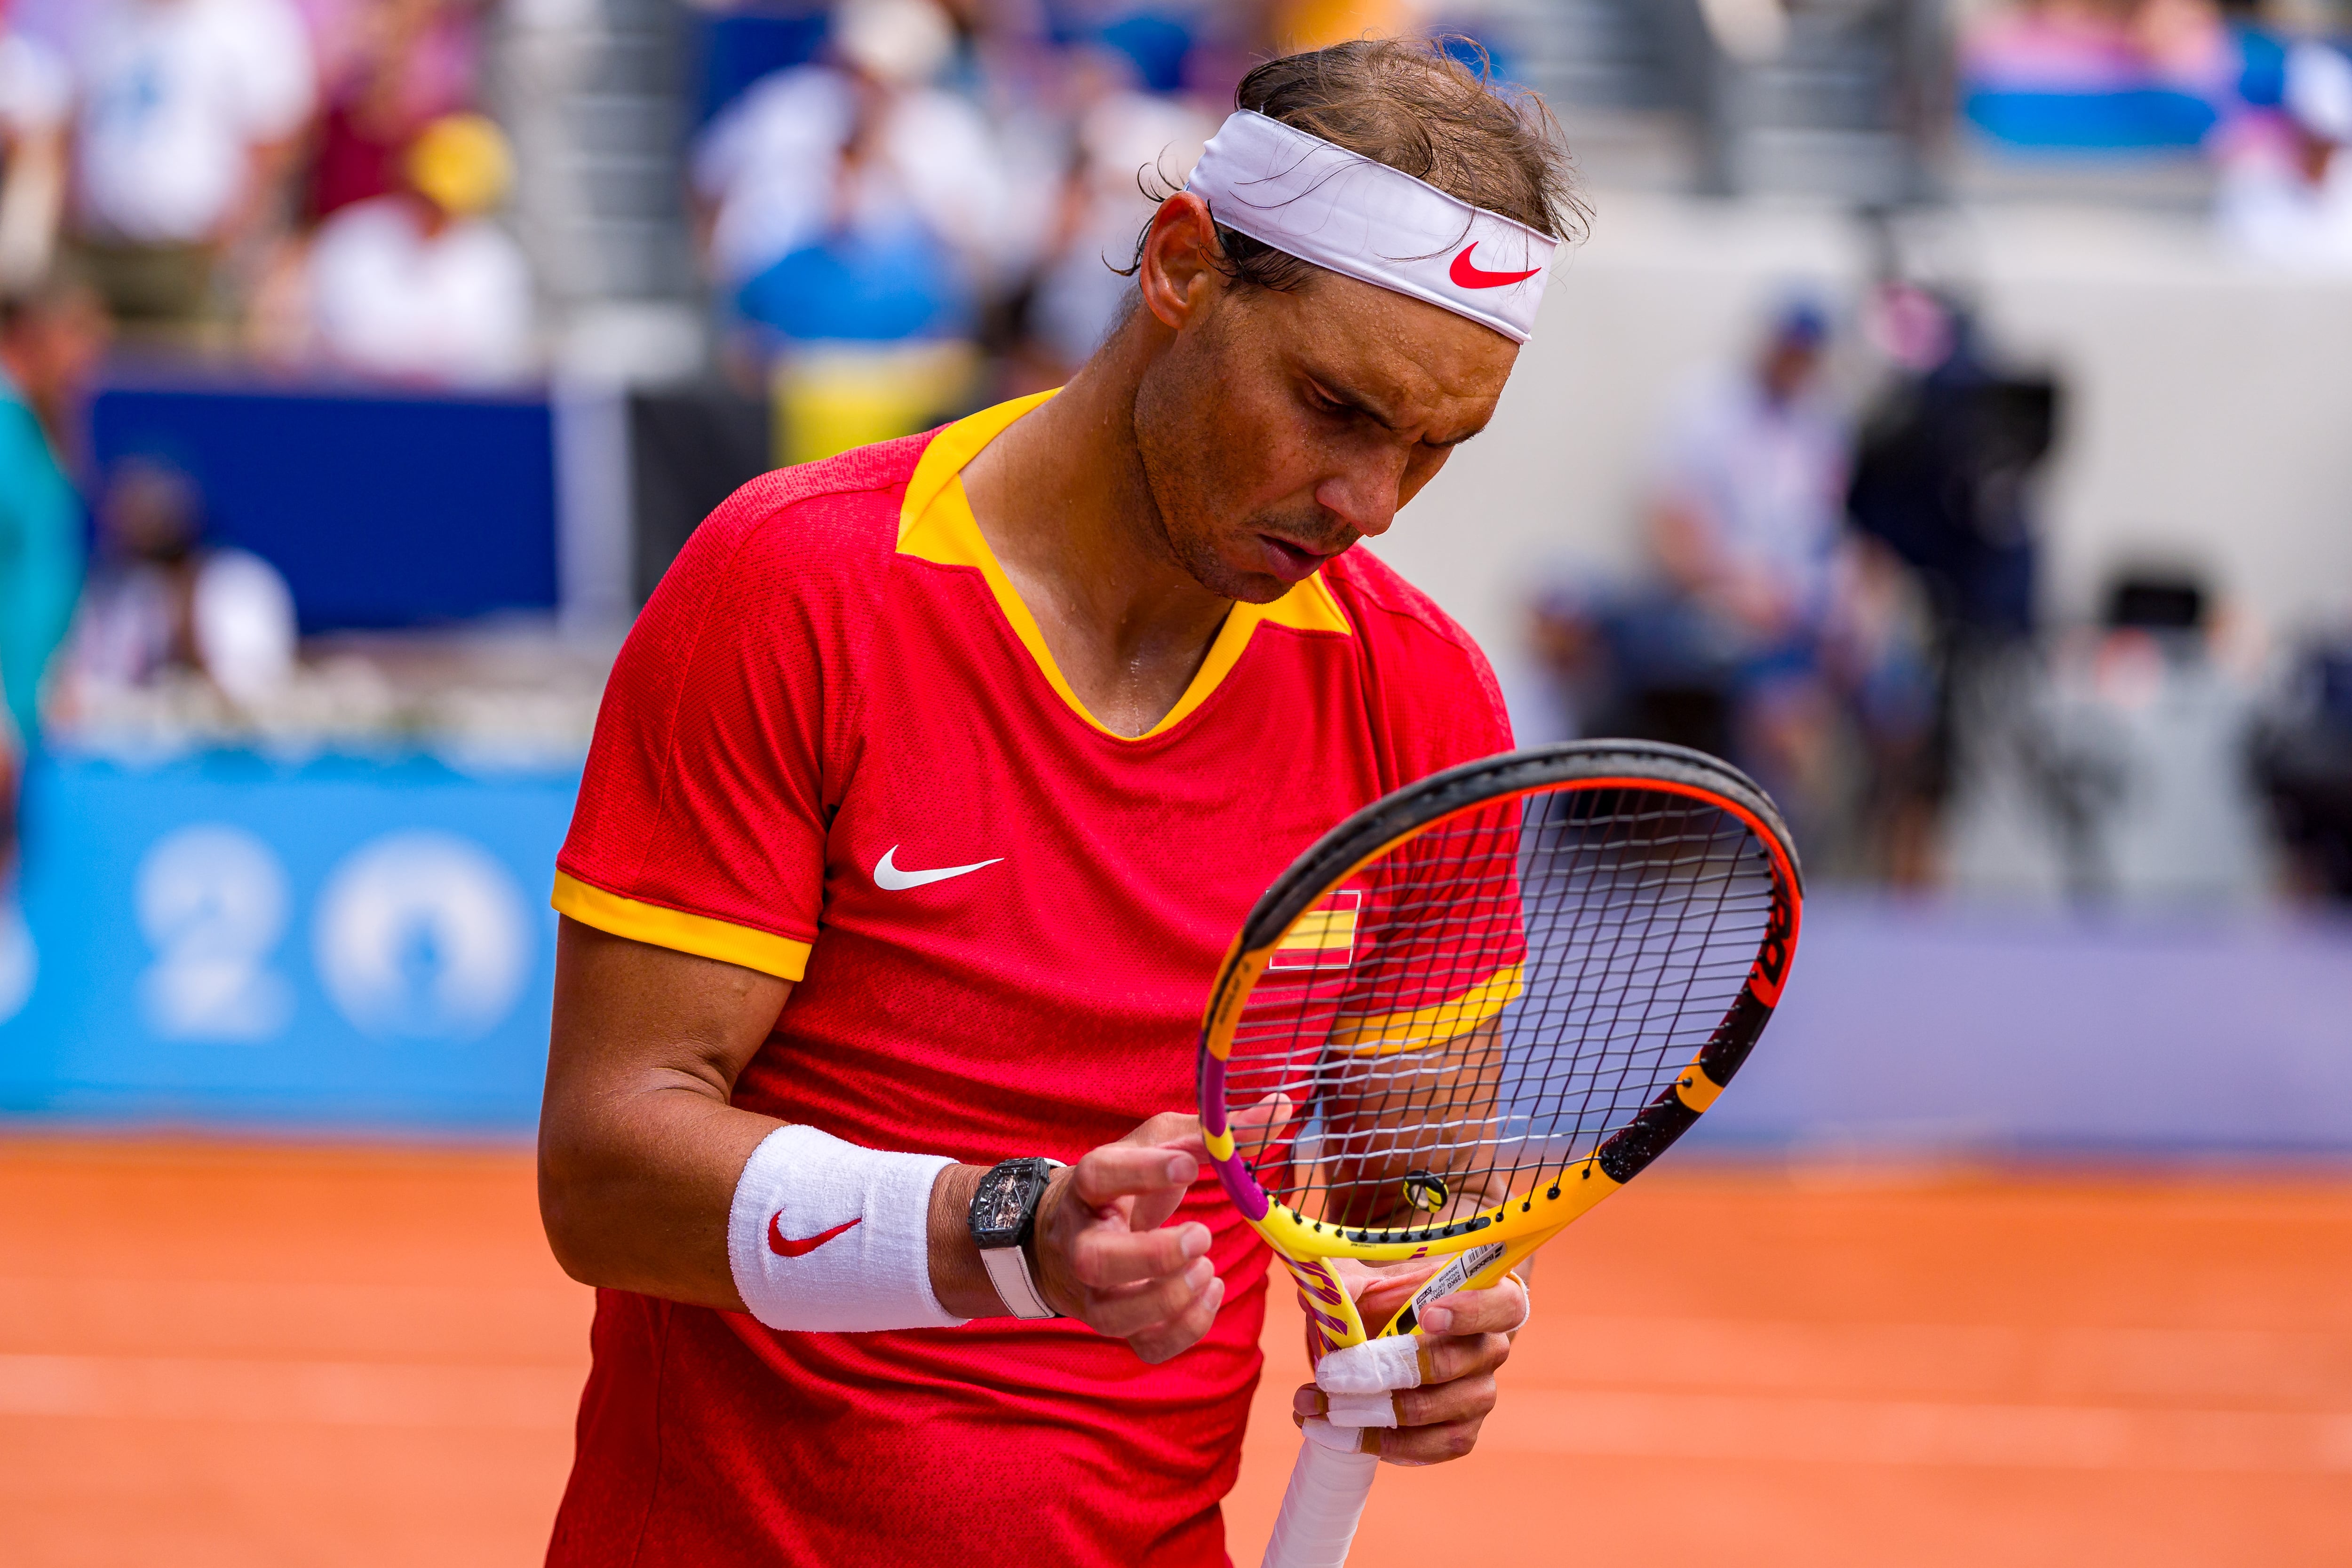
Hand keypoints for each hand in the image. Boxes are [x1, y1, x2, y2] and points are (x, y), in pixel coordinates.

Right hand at [1025, 1112, 1221, 1363]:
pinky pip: (1143, 1347)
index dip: (1141, 1172)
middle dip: (1153, 1256)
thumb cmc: (1126, 1183)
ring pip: (1115, 1315)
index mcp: (1088, 1187)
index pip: (1100, 1175)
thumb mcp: (1160, 1146)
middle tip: (1200, 1237)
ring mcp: (1093, 1292)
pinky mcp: (1114, 1325)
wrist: (1068, 1235)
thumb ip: (1213, 1133)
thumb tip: (1280, 1108)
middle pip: (1096, 1261)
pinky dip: (1184, 1330)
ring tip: (1209, 1269)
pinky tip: (1211, 1293)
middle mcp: (1080, 1243)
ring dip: (1170, 1299)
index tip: (1189, 1166)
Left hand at [1290, 1264, 1529, 1465]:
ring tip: (1318, 1409)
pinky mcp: (1461, 1433)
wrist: (1395, 1341)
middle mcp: (1490, 1350)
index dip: (1469, 1311)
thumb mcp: (1372, 1280)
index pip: (1502, 1305)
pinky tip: (1341, 1434)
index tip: (1427, 1315)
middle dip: (1381, 1372)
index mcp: (1485, 1299)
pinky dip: (1381, 1442)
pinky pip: (1430, 1448)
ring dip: (1369, 1415)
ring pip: (1433, 1411)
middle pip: (1450, 1365)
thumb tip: (1322, 1300)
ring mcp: (1480, 1396)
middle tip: (1327, 1374)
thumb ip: (1350, 1284)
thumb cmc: (1392, 1302)